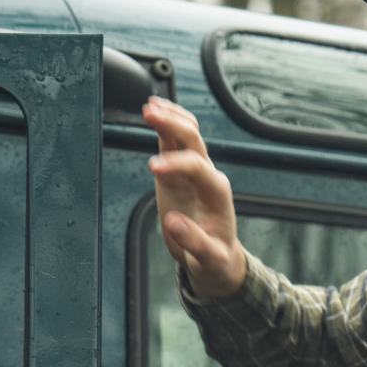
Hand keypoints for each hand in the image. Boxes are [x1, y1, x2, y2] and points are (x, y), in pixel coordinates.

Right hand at [142, 96, 246, 299]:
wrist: (217, 260)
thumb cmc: (215, 260)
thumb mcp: (209, 259)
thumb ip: (194, 242)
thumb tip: (172, 222)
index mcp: (217, 193)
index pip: (198, 167)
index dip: (177, 165)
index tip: (153, 169)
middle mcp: (208, 176)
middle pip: (194, 140)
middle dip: (173, 125)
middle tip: (150, 114)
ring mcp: (194, 171)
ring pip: (186, 134)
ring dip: (170, 117)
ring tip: (149, 106)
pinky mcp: (180, 172)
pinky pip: (175, 141)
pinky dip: (166, 123)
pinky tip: (153, 109)